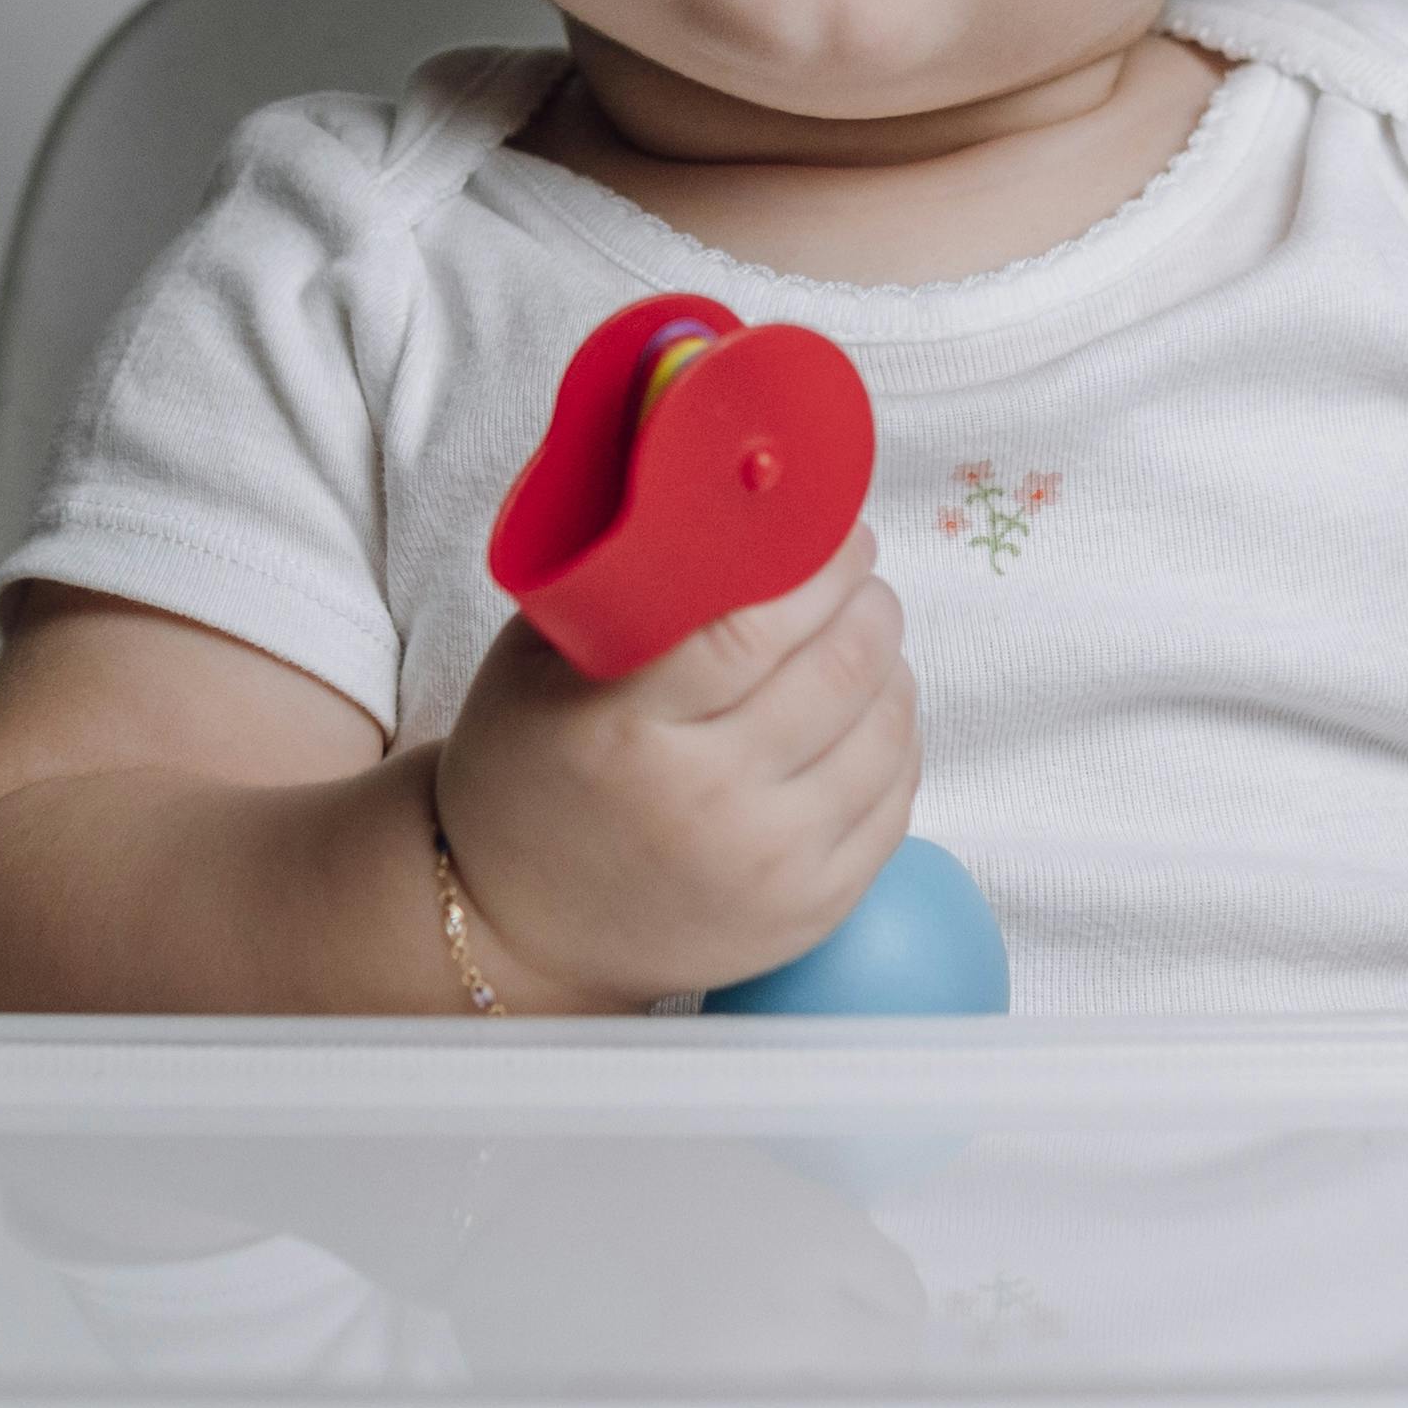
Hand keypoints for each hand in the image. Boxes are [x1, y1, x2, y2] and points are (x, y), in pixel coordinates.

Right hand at [432, 526, 917, 1008]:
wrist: (510, 922)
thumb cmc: (526, 768)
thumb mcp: (542, 658)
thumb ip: (626, 577)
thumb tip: (721, 485)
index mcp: (626, 728)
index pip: (759, 625)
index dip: (821, 564)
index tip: (839, 532)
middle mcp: (705, 803)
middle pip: (841, 670)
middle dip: (868, 602)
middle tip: (858, 577)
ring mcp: (767, 866)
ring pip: (885, 730)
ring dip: (890, 663)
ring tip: (864, 637)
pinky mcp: (810, 910)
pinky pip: (896, 799)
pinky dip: (895, 737)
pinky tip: (868, 711)